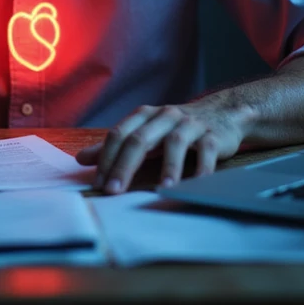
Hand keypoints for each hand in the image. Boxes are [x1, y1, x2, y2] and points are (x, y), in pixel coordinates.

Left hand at [75, 100, 249, 193]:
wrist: (222, 113)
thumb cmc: (176, 128)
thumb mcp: (145, 133)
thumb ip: (115, 147)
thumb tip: (81, 159)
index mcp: (144, 115)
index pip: (119, 134)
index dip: (106, 158)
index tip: (98, 183)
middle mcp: (165, 116)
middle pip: (140, 139)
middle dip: (125, 166)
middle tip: (114, 191)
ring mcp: (190, 124)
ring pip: (175, 142)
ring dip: (169, 166)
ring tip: (162, 189)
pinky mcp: (213, 135)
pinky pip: (206, 150)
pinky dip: (201, 168)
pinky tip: (194, 185)